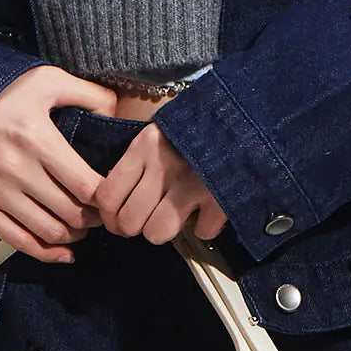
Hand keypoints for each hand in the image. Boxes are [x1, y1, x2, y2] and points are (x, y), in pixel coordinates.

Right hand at [0, 65, 118, 262]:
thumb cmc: (2, 94)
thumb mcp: (45, 80)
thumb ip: (88, 93)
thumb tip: (118, 115)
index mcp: (36, 139)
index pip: (86, 186)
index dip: (107, 198)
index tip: (113, 196)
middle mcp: (15, 169)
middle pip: (72, 213)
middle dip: (93, 219)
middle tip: (100, 213)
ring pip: (50, 232)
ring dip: (74, 236)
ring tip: (81, 226)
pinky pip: (20, 243)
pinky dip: (47, 253)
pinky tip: (64, 252)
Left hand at [93, 122, 227, 243]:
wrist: (243, 117)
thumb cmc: (195, 129)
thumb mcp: (158, 134)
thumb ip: (136, 164)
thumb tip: (115, 205)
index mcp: (144, 148)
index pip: (107, 198)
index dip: (110, 217)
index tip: (119, 218)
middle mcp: (163, 166)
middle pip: (129, 222)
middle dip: (136, 227)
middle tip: (147, 219)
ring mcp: (192, 183)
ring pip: (157, 233)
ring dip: (164, 230)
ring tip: (174, 217)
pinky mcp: (220, 197)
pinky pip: (201, 231)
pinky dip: (205, 226)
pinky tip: (207, 210)